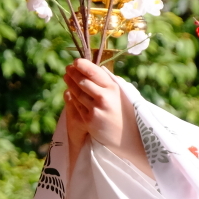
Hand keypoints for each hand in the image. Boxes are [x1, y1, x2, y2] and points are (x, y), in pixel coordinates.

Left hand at [63, 58, 152, 177]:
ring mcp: (95, 109)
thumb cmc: (128, 113)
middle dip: (73, 73)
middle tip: (68, 68)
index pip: (93, 72)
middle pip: (82, 81)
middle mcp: (103, 97)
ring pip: (76, 92)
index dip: (82, 65)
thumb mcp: (123, 94)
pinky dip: (72, 97)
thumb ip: (110, 83)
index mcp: (113, 88)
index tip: (76, 62)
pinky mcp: (89, 120)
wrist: (131, 137)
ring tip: (66, 77)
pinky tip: (70, 93)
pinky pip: (76, 105)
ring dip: (70, 84)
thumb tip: (96, 70)